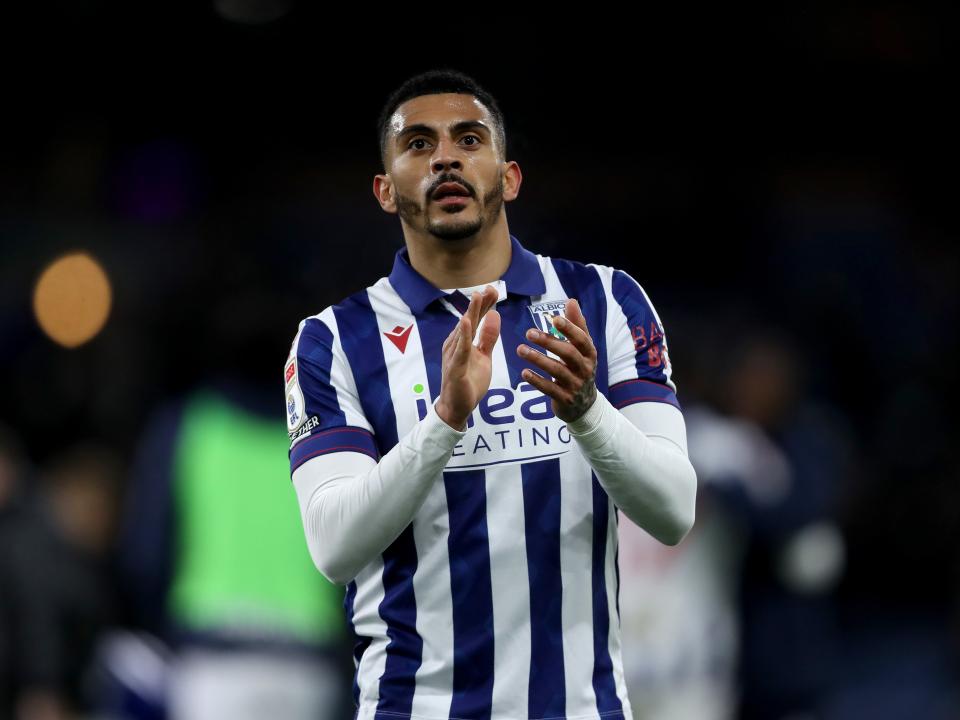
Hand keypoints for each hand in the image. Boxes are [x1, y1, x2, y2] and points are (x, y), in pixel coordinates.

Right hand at [436, 285, 500, 430]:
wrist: (456, 407)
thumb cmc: (468, 381)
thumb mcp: (484, 357)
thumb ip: (488, 338)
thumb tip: (494, 315)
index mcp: (464, 341)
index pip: (476, 319)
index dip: (485, 304)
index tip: (494, 289)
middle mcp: (456, 344)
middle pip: (470, 320)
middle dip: (479, 303)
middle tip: (488, 287)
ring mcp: (454, 355)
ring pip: (464, 331)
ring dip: (470, 313)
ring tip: (477, 297)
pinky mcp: (454, 367)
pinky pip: (460, 349)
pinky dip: (464, 335)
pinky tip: (467, 322)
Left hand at [516, 298, 597, 422]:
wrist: (584, 405)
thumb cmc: (580, 368)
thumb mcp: (582, 348)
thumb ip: (577, 325)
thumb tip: (571, 301)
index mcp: (589, 353)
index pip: (582, 339)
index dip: (569, 329)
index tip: (554, 318)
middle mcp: (585, 369)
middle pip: (568, 354)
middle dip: (549, 342)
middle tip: (529, 333)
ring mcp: (575, 385)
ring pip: (557, 371)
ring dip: (538, 359)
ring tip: (520, 350)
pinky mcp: (565, 399)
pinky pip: (550, 389)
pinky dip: (537, 381)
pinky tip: (524, 373)